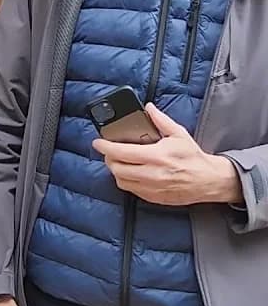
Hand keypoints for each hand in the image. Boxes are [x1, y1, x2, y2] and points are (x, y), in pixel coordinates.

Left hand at [92, 103, 242, 205]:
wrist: (209, 181)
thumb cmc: (193, 157)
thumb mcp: (179, 134)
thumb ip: (160, 120)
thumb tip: (149, 108)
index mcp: (157, 156)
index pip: (122, 152)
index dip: (106, 147)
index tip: (98, 142)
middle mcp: (152, 174)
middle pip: (117, 168)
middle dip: (108, 158)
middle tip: (109, 151)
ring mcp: (151, 188)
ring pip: (121, 180)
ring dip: (116, 170)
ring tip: (119, 161)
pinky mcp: (153, 197)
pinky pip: (131, 190)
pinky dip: (126, 181)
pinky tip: (130, 172)